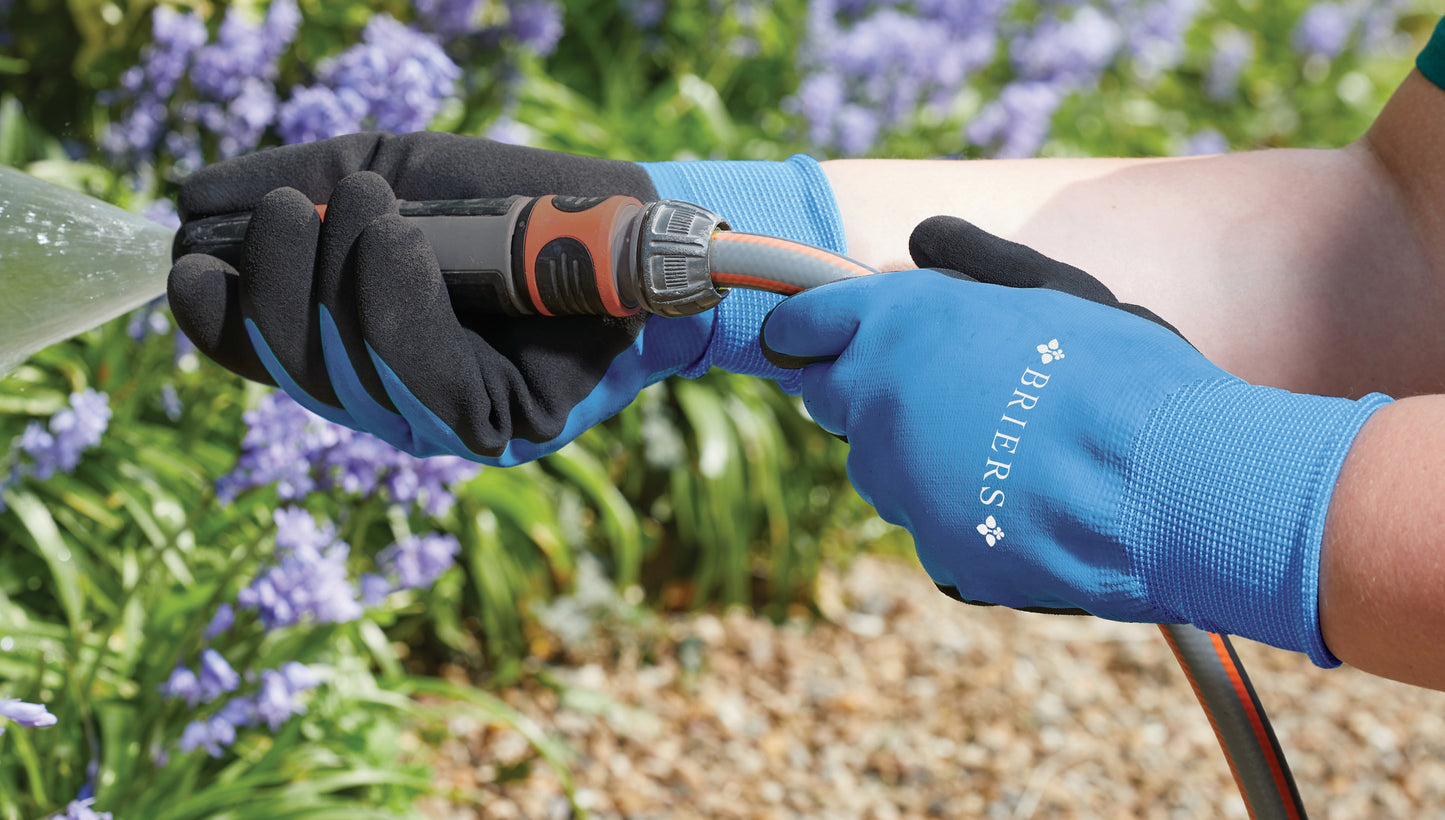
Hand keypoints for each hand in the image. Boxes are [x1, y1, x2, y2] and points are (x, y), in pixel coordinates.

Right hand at [168, 132, 838, 464]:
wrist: (615, 214)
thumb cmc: (501, 198)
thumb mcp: (386, 172)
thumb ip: (294, 184)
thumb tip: (188, 205)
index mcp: (345, 341)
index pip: (254, 351)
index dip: (216, 316)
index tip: (196, 259)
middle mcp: (383, 393)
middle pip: (291, 369)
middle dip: (277, 283)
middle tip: (297, 206)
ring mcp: (440, 418)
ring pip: (352, 379)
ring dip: (343, 279)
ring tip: (370, 205)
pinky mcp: (503, 426)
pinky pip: (431, 386)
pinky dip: (402, 309)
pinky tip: (401, 243)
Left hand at [760, 216, 1389, 665]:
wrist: (1180, 487)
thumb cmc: (1127, 374)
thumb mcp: (1056, 290)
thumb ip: (975, 261)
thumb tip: (923, 239)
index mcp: (899, 325)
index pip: (806, 324)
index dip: (807, 330)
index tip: (803, 338)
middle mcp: (879, 403)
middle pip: (832, 400)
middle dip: (867, 392)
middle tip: (935, 390)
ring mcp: (900, 484)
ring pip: (883, 470)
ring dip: (918, 458)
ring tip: (1007, 448)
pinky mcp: (934, 549)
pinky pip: (934, 526)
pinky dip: (965, 516)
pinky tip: (1029, 503)